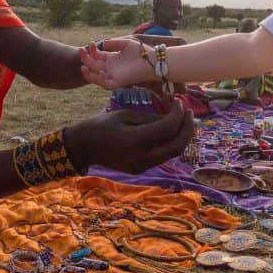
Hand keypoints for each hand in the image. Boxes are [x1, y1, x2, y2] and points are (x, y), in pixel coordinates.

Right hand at [63, 100, 194, 173]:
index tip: (180, 103)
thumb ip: (150, 117)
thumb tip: (173, 116)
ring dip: (182, 137)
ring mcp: (142, 167)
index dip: (178, 115)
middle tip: (189, 113)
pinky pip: (162, 156)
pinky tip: (171, 130)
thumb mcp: (125, 114)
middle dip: (187, 129)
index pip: (167, 129)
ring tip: (184, 120)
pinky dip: (171, 143)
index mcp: (135, 141)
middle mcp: (141, 158)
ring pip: (172, 154)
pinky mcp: (141, 169)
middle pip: (176, 146)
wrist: (82, 147)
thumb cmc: (101, 125)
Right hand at [80, 38, 154, 89]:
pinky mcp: (118, 82)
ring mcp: (113, 75)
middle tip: (82, 50)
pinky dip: (97, 79)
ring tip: (83, 64)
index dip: (92, 50)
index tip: (92, 43)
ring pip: (96, 76)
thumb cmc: (141, 52)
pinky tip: (94, 71)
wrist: (152, 60)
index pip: (97, 56)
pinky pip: (104, 83)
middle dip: (86, 58)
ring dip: (88, 71)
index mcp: (112, 59)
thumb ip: (114, 44)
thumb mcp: (125, 44)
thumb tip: (102, 44)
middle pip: (94, 65)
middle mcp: (111, 68)